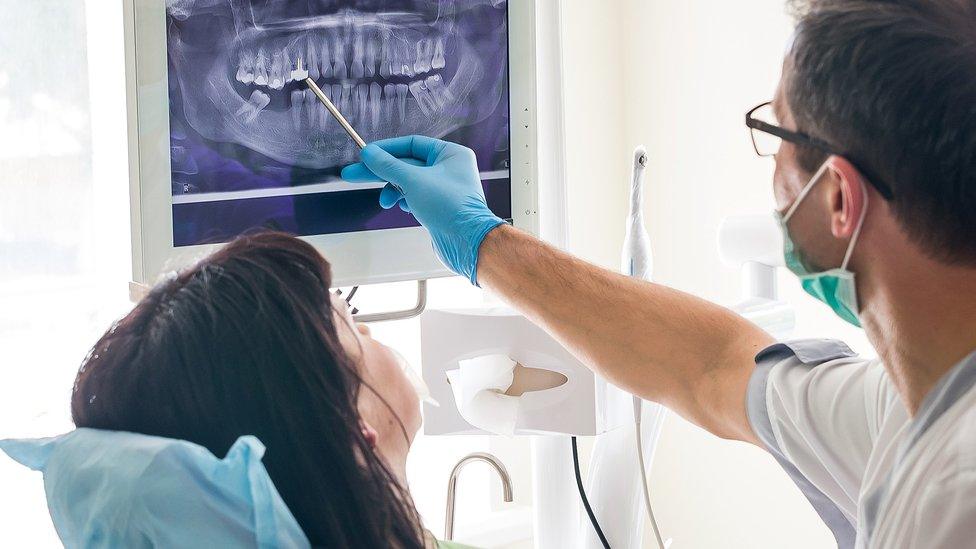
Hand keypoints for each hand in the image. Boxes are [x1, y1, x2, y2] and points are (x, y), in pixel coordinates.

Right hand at [341, 136, 505, 284]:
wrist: (467, 243)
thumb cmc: (451, 208)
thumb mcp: (413, 181)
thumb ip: (388, 166)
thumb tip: (369, 154)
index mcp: (451, 154)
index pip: (412, 144)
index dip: (387, 149)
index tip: (367, 154)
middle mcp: (450, 169)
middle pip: (407, 164)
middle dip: (381, 171)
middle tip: (354, 173)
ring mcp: (444, 189)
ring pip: (409, 183)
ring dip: (393, 191)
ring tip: (385, 202)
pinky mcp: (439, 207)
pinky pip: (415, 197)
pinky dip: (405, 201)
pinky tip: (402, 207)